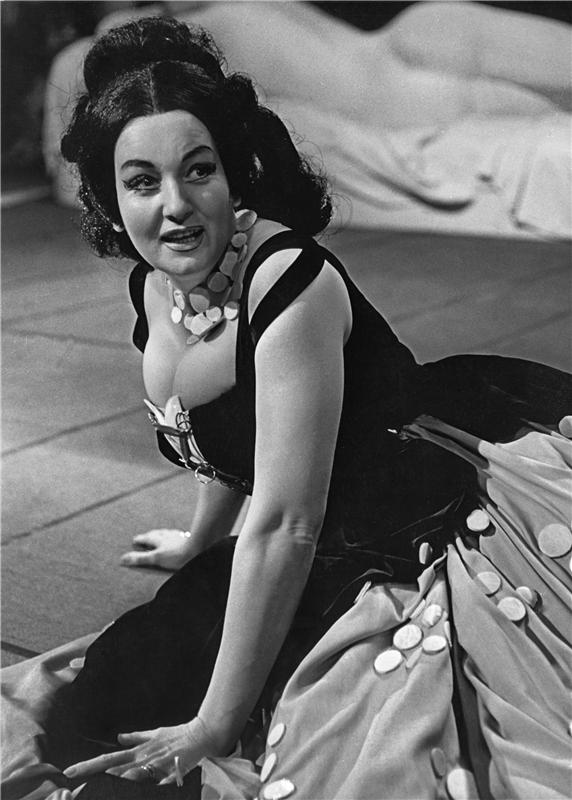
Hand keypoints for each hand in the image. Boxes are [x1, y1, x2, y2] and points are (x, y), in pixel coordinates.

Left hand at [63, 719, 215, 784]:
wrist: (201, 734)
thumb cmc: (177, 735)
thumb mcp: (155, 734)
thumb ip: (136, 738)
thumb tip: (120, 738)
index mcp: (138, 751)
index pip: (108, 759)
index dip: (89, 765)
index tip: (69, 770)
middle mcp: (143, 758)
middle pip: (113, 767)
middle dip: (92, 773)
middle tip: (72, 779)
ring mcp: (156, 765)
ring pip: (131, 775)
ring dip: (116, 781)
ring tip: (97, 788)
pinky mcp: (171, 771)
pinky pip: (158, 783)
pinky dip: (149, 787)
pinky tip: (137, 791)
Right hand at [120, 529, 194, 570]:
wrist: (199, 549)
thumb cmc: (177, 555)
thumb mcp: (155, 558)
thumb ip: (140, 559)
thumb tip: (122, 559)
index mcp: (159, 540)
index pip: (146, 538)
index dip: (140, 539)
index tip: (135, 540)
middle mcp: (168, 536)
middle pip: (157, 534)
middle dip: (150, 535)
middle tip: (146, 535)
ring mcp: (178, 537)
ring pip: (169, 534)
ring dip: (163, 534)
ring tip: (161, 534)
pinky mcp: (188, 539)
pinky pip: (180, 536)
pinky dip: (177, 536)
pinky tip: (180, 537)